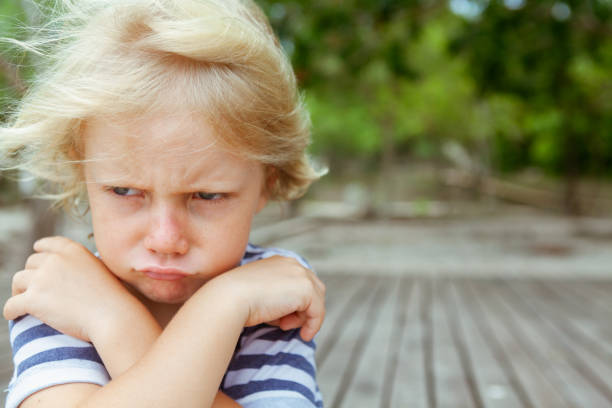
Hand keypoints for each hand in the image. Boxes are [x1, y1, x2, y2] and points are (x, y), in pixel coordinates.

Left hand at [3, 236, 133, 341]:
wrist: (112, 315)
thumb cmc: (111, 298)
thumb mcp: (98, 270)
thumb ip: (79, 265)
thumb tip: (65, 273)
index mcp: (73, 250)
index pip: (47, 244)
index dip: (40, 251)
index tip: (38, 258)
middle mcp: (55, 260)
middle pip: (30, 263)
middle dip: (31, 275)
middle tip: (35, 289)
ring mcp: (42, 278)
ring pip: (18, 281)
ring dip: (20, 291)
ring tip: (24, 302)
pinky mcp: (33, 299)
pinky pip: (11, 304)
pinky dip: (10, 311)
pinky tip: (14, 316)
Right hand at [210, 256, 325, 340]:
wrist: (230, 297)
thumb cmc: (236, 299)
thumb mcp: (257, 292)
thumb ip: (275, 296)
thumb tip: (288, 314)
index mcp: (279, 261)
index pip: (298, 282)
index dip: (294, 302)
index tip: (281, 319)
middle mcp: (292, 263)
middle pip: (312, 289)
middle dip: (302, 309)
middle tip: (284, 324)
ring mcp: (301, 274)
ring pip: (316, 300)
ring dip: (303, 317)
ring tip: (283, 325)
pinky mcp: (306, 289)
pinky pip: (318, 312)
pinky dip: (313, 325)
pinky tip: (304, 335)